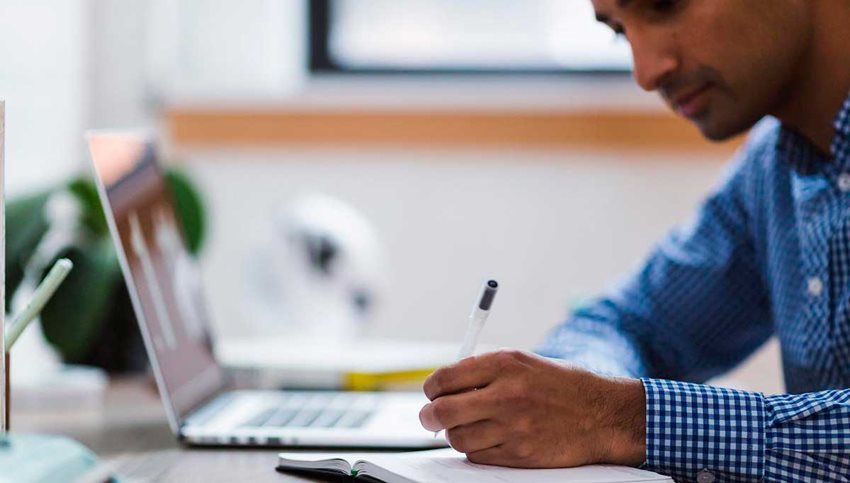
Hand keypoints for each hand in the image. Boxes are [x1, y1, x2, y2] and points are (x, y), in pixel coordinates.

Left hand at [419, 349, 645, 467]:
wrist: (602, 414)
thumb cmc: (561, 385)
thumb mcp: (523, 362)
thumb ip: (484, 370)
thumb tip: (444, 384)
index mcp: (504, 364)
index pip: (445, 378)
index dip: (431, 388)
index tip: (432, 393)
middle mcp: (506, 394)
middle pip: (442, 411)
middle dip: (429, 416)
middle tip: (431, 417)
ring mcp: (513, 427)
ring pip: (456, 438)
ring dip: (454, 434)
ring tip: (466, 427)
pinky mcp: (519, 455)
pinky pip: (478, 456)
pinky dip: (475, 450)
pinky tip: (488, 438)